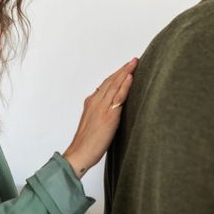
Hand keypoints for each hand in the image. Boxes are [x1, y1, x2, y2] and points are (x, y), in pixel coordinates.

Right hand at [63, 57, 137, 177]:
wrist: (79, 153)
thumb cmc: (86, 142)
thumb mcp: (91, 122)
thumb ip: (98, 112)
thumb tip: (108, 105)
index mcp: (91, 102)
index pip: (106, 84)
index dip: (116, 75)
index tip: (125, 67)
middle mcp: (95, 102)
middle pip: (111, 81)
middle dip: (122, 69)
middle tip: (133, 60)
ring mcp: (102, 108)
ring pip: (114, 85)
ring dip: (125, 72)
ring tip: (134, 63)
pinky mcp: (108, 116)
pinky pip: (118, 97)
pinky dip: (124, 86)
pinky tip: (130, 77)